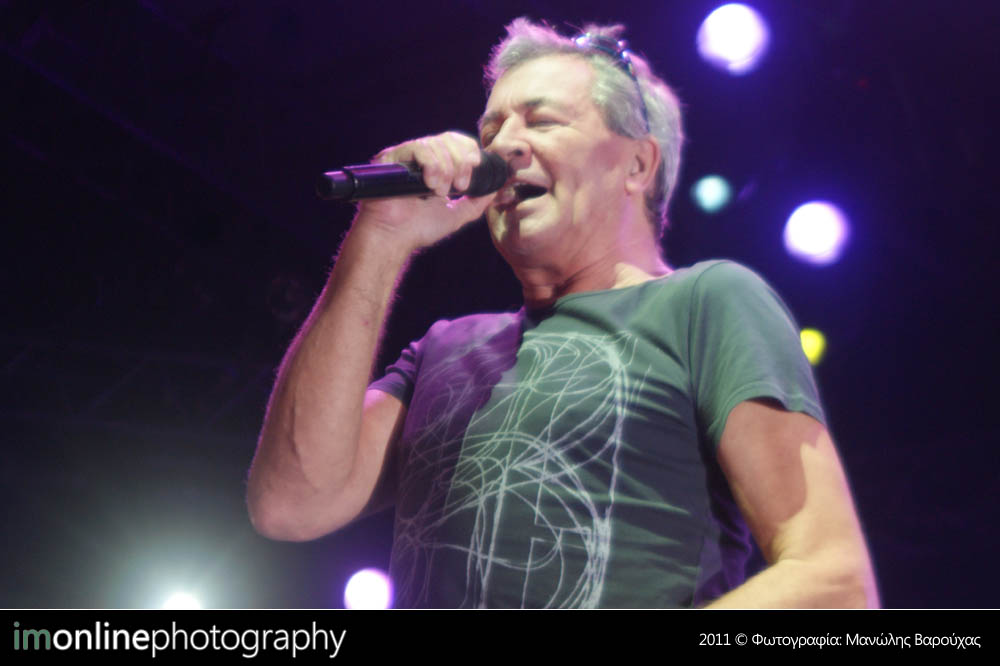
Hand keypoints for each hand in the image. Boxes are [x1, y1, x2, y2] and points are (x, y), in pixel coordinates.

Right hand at [355, 132, 498, 250]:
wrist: (394, 237)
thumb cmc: (419, 229)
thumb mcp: (456, 215)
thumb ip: (476, 203)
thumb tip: (495, 189)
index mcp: (436, 167)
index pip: (457, 142)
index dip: (469, 150)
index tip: (474, 168)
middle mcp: (420, 158)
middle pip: (449, 139)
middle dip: (461, 162)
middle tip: (459, 186)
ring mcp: (405, 156)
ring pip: (435, 143)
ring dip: (445, 169)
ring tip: (438, 192)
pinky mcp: (391, 157)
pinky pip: (418, 148)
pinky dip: (430, 165)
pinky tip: (429, 184)